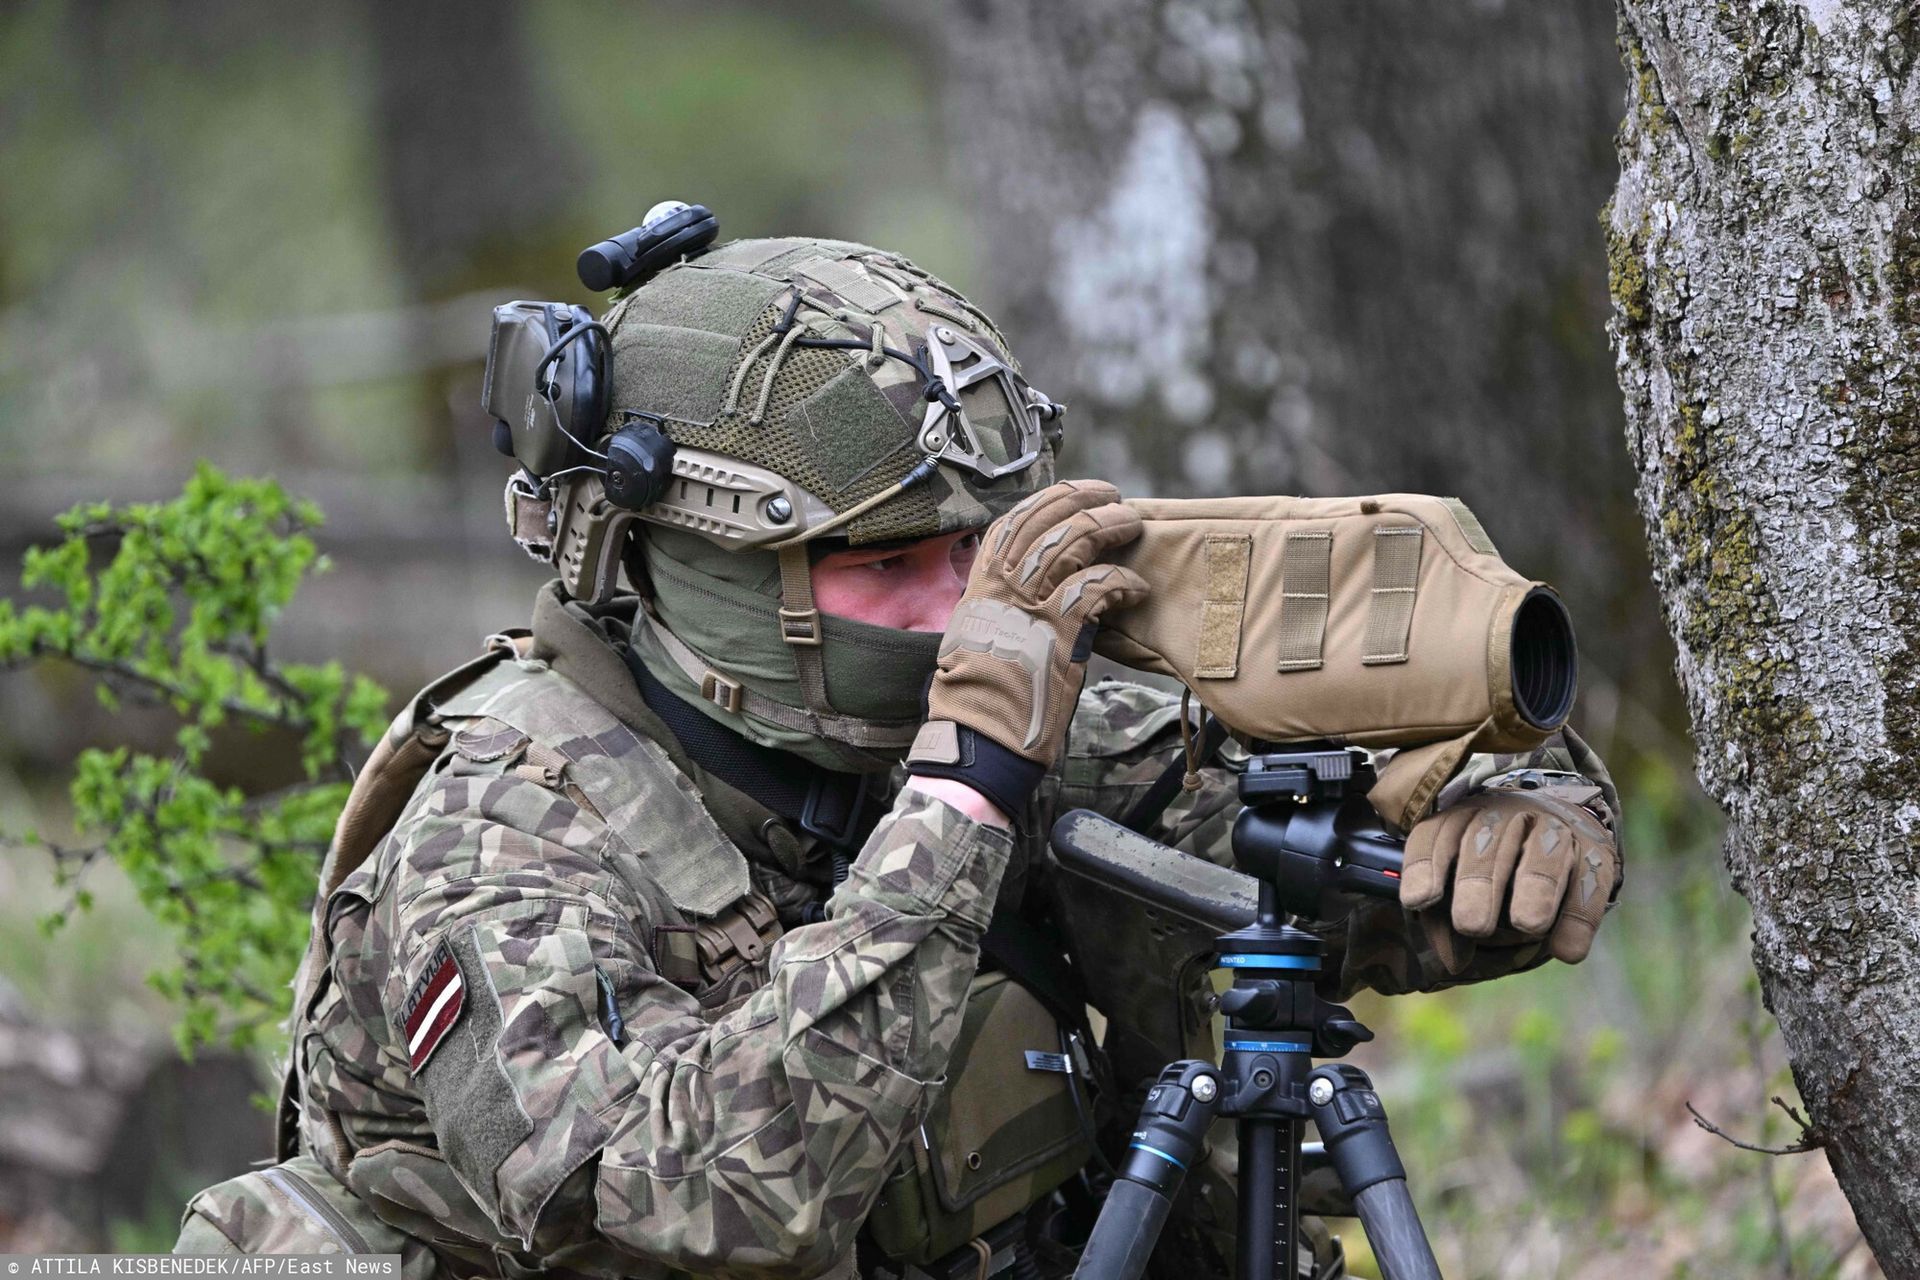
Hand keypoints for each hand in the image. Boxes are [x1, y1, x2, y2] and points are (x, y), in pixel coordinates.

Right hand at [907, 480, 1148, 817]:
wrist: (979, 746)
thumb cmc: (985, 707)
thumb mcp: (983, 647)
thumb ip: (1007, 614)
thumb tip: (1041, 596)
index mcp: (979, 591)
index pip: (1007, 526)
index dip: (1043, 502)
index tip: (1072, 494)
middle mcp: (999, 591)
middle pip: (1040, 521)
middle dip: (1080, 499)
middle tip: (1111, 497)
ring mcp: (1025, 609)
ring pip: (1069, 541)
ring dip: (1107, 527)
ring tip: (1132, 526)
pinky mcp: (1054, 633)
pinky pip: (1094, 587)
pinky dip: (1120, 581)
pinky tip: (1137, 588)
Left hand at [1398, 786, 1618, 971]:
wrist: (1559, 830)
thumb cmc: (1492, 869)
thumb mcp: (1458, 887)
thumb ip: (1444, 921)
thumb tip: (1453, 962)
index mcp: (1460, 819)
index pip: (1434, 837)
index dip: (1424, 867)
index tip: (1420, 901)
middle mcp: (1504, 816)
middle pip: (1486, 845)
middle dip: (1478, 884)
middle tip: (1472, 925)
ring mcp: (1553, 828)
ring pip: (1543, 854)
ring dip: (1535, 889)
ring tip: (1527, 925)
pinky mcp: (1595, 850)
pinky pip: (1590, 880)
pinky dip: (1579, 916)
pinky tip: (1566, 950)